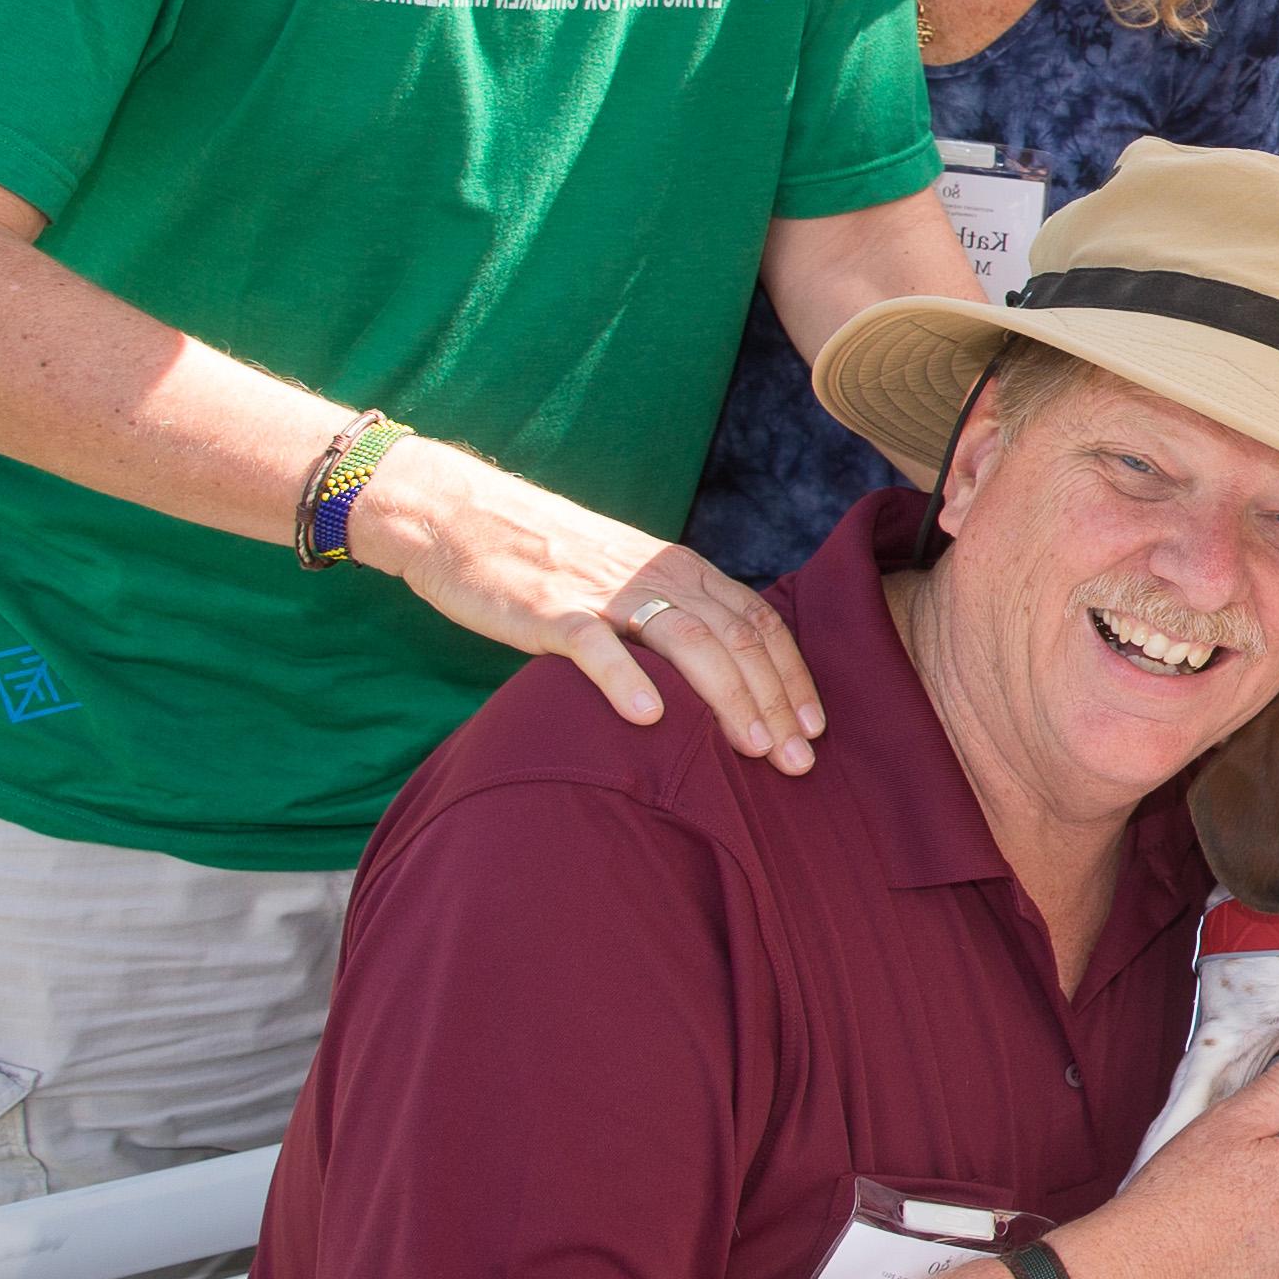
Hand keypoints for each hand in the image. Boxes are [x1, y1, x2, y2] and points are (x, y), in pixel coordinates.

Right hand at [349, 434, 830, 771]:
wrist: (461, 516)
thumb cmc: (547, 559)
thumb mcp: (626, 577)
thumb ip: (672, 614)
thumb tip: (720, 675)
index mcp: (680, 569)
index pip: (759, 622)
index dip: (794, 676)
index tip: (817, 727)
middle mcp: (656, 577)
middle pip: (737, 639)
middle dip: (776, 702)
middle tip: (800, 761)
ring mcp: (604, 592)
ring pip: (688, 643)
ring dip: (728, 698)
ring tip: (753, 749)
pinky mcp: (549, 610)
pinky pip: (595, 646)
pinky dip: (626, 680)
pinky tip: (650, 719)